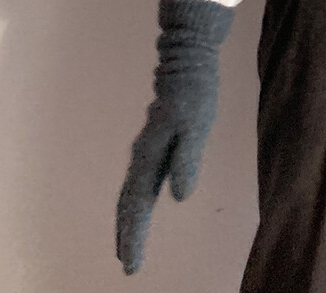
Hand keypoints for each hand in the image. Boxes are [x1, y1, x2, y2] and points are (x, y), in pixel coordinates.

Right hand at [116, 0, 232, 274]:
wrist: (188, 60)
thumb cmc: (196, 92)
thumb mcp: (197, 125)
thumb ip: (188, 159)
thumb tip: (180, 197)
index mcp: (149, 155)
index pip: (137, 205)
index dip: (134, 236)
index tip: (131, 264)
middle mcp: (142, 155)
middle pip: (129, 202)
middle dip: (128, 234)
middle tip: (129, 265)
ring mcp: (146, 149)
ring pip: (132, 192)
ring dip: (130, 220)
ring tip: (129, 246)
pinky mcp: (155, 143)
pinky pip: (141, 179)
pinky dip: (137, 200)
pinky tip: (141, 207)